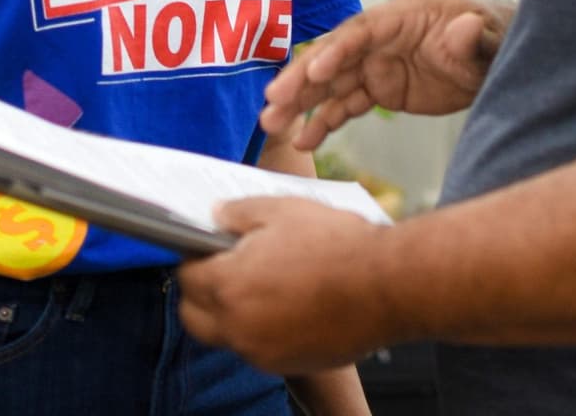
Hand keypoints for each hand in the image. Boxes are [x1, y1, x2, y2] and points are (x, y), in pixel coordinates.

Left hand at [178, 197, 395, 374]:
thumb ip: (240, 213)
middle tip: (225, 270)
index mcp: (229, 285)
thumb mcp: (284, 210)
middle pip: (194, 316)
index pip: (187, 276)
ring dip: (231, 314)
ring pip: (226, 336)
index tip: (208, 249)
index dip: (194, 258)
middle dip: (201, 293)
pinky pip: (258, 349)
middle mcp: (238, 327)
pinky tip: (287, 305)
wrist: (388, 285)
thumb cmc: (339, 245)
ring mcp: (262, 352)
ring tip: (262, 286)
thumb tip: (216, 215)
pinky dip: (260, 330)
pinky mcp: (288, 364)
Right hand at [261, 0, 511, 149]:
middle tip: (272, 102)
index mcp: (401, 17)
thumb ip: (472, 38)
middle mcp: (380, 39)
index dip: (336, 50)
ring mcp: (377, 65)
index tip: (313, 71)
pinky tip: (305, 140)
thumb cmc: (489, 38)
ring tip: (272, 124)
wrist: (494, 60)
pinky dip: (325, 121)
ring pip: (331, 83)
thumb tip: (467, 29)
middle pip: (334, 57)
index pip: (360, 32)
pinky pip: (346, 105)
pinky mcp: (380, 89)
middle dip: (302, 78)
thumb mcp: (486, 39)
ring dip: (301, 102)